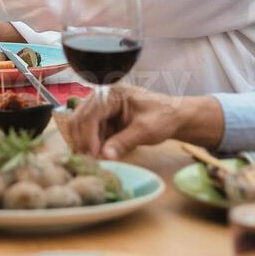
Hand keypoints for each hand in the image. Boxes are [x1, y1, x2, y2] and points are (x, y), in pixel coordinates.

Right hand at [67, 84, 221, 159]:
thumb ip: (125, 141)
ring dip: (85, 144)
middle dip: (82, 140)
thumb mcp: (146, 130)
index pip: (90, 114)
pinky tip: (100, 156)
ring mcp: (101, 109)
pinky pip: (90, 134)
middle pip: (79, 118)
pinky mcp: (103, 120)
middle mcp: (101, 98)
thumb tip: (105, 156)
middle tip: (88, 162)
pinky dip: (92, 146)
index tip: (93, 156)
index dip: (88, 136)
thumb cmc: (163, 117)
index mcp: (111, 93)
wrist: (175, 117)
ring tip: (94, 162)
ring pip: (81, 127)